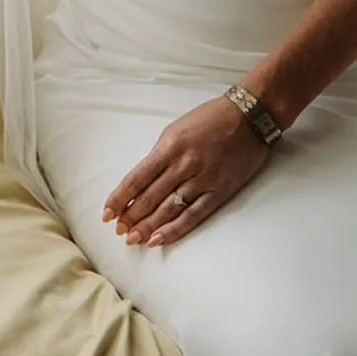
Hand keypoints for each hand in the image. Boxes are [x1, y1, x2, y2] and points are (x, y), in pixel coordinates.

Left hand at [103, 96, 270, 248]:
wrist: (249, 116)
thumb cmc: (211, 118)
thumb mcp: (177, 128)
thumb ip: (160, 155)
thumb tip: (142, 183)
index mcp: (169, 145)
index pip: (136, 179)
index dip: (119, 199)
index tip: (107, 214)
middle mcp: (184, 164)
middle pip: (150, 197)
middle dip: (131, 217)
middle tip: (119, 231)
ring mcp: (202, 179)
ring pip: (168, 209)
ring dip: (148, 227)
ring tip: (133, 239)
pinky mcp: (219, 190)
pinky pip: (193, 215)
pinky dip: (174, 230)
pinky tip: (159, 240)